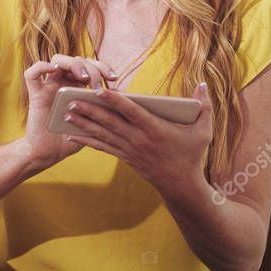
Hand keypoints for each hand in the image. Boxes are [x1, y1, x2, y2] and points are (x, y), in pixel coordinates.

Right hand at [19, 54, 117, 168]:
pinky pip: (32, 74)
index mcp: (77, 85)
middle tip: (97, 84)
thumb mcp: (93, 122)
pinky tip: (53, 70)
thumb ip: (103, 108)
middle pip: (76, 59)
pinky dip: (41, 67)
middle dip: (90, 67)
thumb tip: (120, 93)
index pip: (90, 65)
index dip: (102, 67)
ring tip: (83, 78)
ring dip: (72, 64)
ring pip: (57, 60)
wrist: (50, 154)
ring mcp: (48, 87)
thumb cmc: (72, 138)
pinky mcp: (35, 95)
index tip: (114, 78)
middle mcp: (63, 82)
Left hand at [62, 82, 212, 196]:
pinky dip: (87, 140)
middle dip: (90, 110)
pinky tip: (72, 135)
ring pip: (103, 134)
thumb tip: (205, 84)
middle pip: (110, 122)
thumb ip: (204, 107)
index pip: (132, 112)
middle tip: (71, 99)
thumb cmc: (192, 156)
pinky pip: (103, 147)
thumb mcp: (203, 132)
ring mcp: (130, 150)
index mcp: (155, 130)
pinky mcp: (125, 158)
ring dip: (83, 123)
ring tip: (66, 113)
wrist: (181, 186)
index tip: (100, 90)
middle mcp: (138, 139)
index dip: (116, 101)